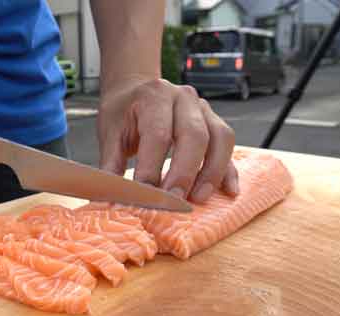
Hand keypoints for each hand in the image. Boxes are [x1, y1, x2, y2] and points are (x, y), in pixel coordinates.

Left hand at [97, 78, 238, 202]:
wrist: (135, 90)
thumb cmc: (123, 113)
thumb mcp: (110, 134)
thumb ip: (111, 166)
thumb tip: (112, 199)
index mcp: (154, 96)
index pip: (157, 135)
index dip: (152, 168)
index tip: (145, 196)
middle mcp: (183, 98)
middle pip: (194, 135)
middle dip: (185, 173)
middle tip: (174, 201)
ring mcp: (203, 108)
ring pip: (219, 139)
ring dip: (212, 172)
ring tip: (198, 198)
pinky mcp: (215, 122)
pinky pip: (228, 146)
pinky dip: (229, 170)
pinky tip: (229, 191)